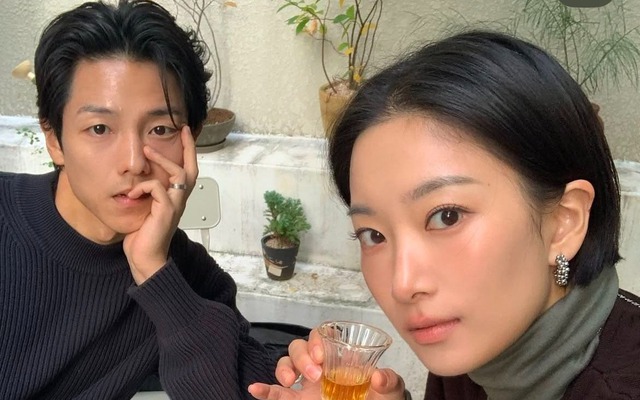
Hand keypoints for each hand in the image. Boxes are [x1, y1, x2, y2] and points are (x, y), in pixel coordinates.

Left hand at [123, 126, 197, 283]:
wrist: (146, 258)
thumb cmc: (143, 236)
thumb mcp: (145, 209)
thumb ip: (146, 193)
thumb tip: (137, 177)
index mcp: (176, 199)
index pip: (187, 171)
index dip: (189, 152)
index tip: (186, 133)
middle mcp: (180, 200)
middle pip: (191, 169)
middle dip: (188, 148)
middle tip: (181, 131)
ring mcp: (175, 205)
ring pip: (178, 174)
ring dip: (161, 160)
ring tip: (146, 151)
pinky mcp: (165, 211)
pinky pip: (157, 188)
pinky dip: (143, 185)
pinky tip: (132, 192)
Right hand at [248, 329, 406, 399]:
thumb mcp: (390, 392)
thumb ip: (389, 382)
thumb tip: (379, 377)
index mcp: (340, 359)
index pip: (323, 335)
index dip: (318, 338)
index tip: (322, 353)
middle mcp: (320, 367)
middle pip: (300, 346)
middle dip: (303, 355)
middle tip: (316, 373)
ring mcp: (306, 385)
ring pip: (286, 363)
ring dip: (285, 368)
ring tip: (291, 382)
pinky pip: (275, 393)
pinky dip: (264, 390)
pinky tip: (255, 388)